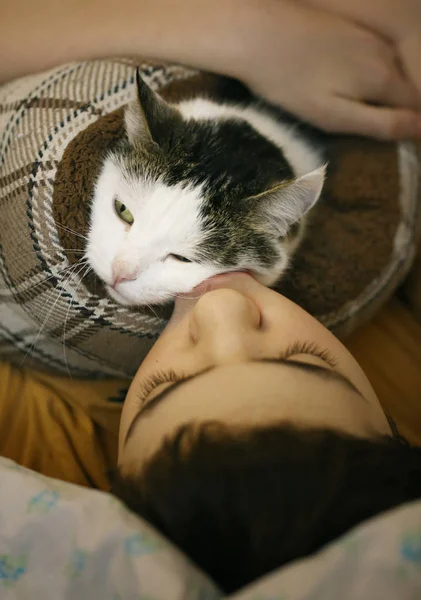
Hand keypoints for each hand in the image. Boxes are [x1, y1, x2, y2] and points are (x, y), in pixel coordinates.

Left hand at [232, 0, 420, 138]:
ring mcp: (366, 35)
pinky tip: (353, 80)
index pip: (416, 106)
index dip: (414, 126)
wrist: (256, 33)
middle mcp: (382, 52)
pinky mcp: (348, 27)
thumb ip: (380, 123)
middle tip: (388, 129)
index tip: (403, 141)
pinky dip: (374, 70)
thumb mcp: (333, 115)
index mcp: (381, 78)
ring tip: (372, 110)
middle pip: (406, 86)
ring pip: (392, 67)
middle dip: (404, 108)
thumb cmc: (289, 84)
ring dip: (390, 89)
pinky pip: (375, 53)